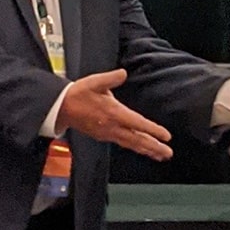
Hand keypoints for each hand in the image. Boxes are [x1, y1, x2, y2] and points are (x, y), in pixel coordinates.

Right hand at [58, 68, 173, 160]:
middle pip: (137, 139)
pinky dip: (136, 148)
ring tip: (161, 155)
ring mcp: (108, 133)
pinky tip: (144, 150)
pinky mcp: (104, 136)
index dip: (153, 130)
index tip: (166, 136)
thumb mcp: (94, 82)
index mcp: (113, 113)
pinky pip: (124, 144)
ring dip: (147, 150)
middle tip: (168, 153)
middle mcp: (113, 127)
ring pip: (131, 144)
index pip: (138, 123)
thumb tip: (123, 73)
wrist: (60, 107)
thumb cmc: (78, 94)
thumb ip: (110, 78)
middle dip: (154, 147)